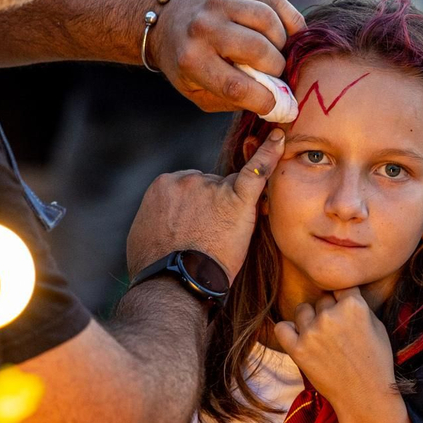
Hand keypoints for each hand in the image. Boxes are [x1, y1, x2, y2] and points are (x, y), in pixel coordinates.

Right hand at [126, 129, 285, 279]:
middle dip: (213, 208)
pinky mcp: (236, 199)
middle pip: (211, 186)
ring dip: (231, 209)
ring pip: (231, 189)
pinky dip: (269, 153)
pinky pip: (257, 171)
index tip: (198, 227)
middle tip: (210, 239)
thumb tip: (160, 222)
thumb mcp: (143, 235)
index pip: (189, 188)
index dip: (197, 209)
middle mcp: (186, 180)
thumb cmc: (156, 268)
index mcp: (163, 186)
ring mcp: (211, 187)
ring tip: (222, 241)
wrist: (173, 283)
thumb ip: (156, 218)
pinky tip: (279, 138)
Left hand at [147, 0, 305, 117]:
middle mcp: (203, 28)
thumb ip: (233, 100)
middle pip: (258, 50)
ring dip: (282, 43)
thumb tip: (276, 101)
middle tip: (274, 73)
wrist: (165, 19)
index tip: (274, 104)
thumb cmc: (187, 62)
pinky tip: (288, 33)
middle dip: (276, 68)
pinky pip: (274, 0)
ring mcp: (219, 2)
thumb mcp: (197, 91)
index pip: (237, 86)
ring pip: (269, 21)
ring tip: (276, 51)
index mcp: (191, 60)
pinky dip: (289, 19)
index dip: (264, 100)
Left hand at [274, 288, 396, 412]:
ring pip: (302, 310)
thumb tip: (341, 293)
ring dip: (309, 319)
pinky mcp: (298, 350)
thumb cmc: (376, 362)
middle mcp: (330, 315)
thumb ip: (359, 305)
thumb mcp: (378, 326)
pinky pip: (282, 328)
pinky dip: (288, 331)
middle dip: (328, 311)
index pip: (341, 287)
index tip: (345, 312)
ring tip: (321, 338)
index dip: (343, 299)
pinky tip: (298, 338)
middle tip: (337, 332)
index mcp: (354, 305)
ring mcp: (312, 332)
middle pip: (322, 300)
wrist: (365, 396)